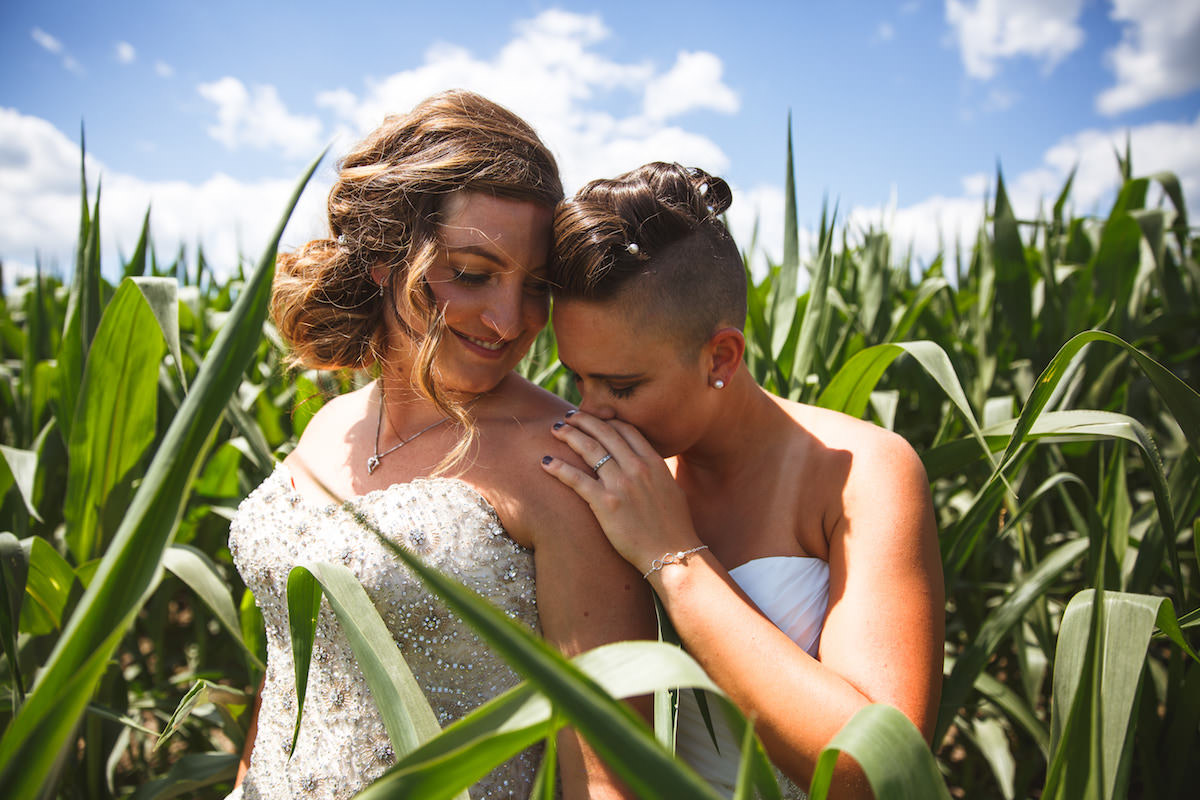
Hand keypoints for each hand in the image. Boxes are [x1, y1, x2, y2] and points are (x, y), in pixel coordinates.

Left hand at [540, 411, 700, 572]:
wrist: (673, 554)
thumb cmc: (674, 527)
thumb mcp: (672, 490)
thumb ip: (656, 473)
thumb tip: (648, 466)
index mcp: (653, 462)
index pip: (626, 430)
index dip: (606, 420)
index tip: (593, 419)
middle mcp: (637, 468)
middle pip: (605, 433)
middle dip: (583, 420)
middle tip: (568, 417)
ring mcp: (621, 484)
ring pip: (589, 449)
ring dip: (569, 436)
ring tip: (555, 430)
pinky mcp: (605, 504)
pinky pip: (576, 479)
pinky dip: (559, 468)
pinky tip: (546, 462)